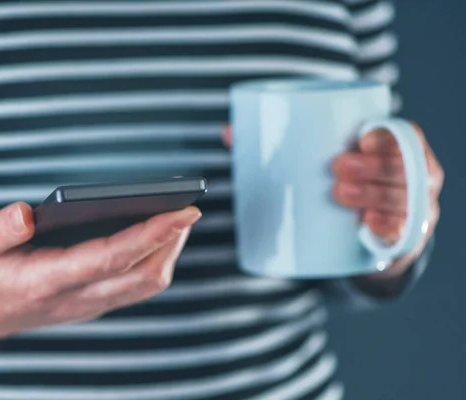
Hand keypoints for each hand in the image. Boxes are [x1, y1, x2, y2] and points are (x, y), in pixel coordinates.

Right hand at [0, 202, 200, 344]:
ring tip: (177, 221)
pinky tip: (154, 241)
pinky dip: (152, 264)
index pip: (112, 257)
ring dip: (166, 255)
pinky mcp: (84, 303)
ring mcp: (81, 305)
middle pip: (140, 276)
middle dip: (171, 243)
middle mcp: (72, 298)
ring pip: (141, 286)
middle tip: (187, 209)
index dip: (151, 234)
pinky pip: (130, 288)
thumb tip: (27, 212)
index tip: (181, 212)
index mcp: (44, 280)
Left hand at [222, 123, 443, 277]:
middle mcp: (415, 177)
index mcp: (399, 149)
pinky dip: (389, 231)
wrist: (366, 234)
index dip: (388, 135)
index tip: (359, 139)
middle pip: (405, 168)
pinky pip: (404, 235)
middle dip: (374, 167)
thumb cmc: (341, 182)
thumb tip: (230, 133)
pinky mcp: (404, 239)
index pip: (406, 134)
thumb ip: (283, 144)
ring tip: (343, 196)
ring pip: (406, 200)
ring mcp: (414, 209)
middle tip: (338, 170)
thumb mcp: (324, 161)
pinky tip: (371, 229)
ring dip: (379, 197)